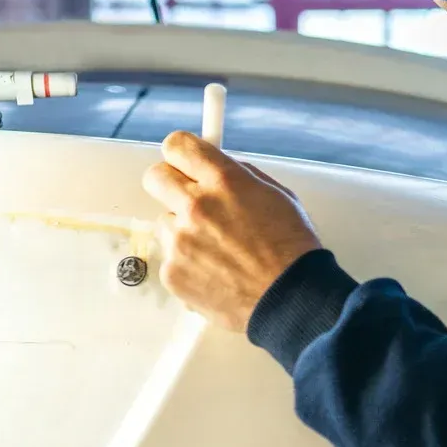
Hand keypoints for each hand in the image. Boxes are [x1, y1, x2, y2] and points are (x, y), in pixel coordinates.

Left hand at [142, 132, 322, 331]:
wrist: (290, 301)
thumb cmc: (291, 250)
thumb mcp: (277, 195)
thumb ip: (240, 176)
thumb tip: (217, 166)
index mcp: (224, 180)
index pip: (177, 145)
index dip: (181, 154)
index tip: (185, 163)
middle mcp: (196, 206)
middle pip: (155, 177)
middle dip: (170, 185)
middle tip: (190, 199)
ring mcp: (179, 241)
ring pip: (164, 222)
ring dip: (182, 230)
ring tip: (217, 249)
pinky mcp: (172, 273)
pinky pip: (170, 258)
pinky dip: (187, 263)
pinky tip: (215, 272)